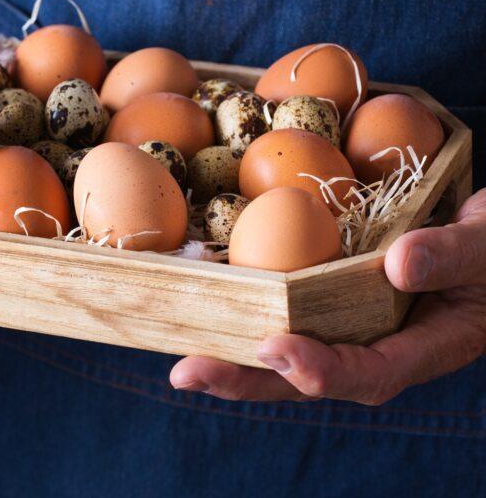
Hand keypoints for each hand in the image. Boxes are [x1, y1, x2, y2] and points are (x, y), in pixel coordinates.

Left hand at [169, 189, 485, 403]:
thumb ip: (455, 256)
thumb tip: (399, 265)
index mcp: (428, 347)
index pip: (369, 373)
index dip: (320, 369)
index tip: (274, 348)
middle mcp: (382, 346)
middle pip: (310, 378)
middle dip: (248, 379)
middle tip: (189, 372)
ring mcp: (354, 326)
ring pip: (290, 351)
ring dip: (234, 354)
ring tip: (181, 356)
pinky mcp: (333, 302)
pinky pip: (287, 314)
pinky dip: (246, 313)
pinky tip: (204, 305)